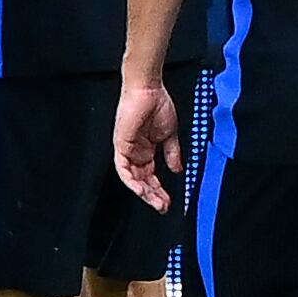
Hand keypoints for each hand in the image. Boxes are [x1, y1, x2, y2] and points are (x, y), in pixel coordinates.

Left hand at [112, 80, 181, 210]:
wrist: (149, 89)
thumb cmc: (157, 104)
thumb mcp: (169, 134)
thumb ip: (172, 153)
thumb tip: (177, 169)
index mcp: (146, 149)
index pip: (151, 175)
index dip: (159, 189)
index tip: (168, 201)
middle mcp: (136, 152)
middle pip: (142, 180)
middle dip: (153, 195)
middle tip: (163, 207)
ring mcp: (127, 149)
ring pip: (132, 178)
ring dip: (144, 192)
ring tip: (156, 202)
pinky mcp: (120, 145)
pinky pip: (123, 169)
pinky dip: (132, 181)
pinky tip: (141, 190)